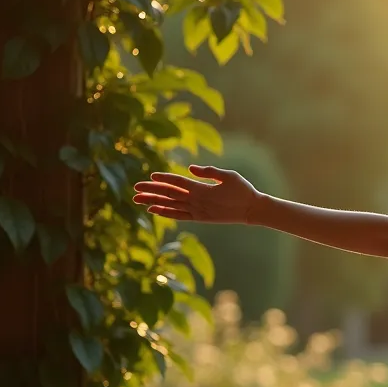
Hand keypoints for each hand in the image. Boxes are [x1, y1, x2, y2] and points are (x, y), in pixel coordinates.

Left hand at [132, 165, 265, 224]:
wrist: (252, 210)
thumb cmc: (243, 190)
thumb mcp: (230, 176)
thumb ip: (209, 171)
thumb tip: (190, 168)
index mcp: (203, 190)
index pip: (178, 183)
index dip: (164, 178)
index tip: (151, 175)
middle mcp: (197, 202)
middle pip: (170, 194)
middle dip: (151, 190)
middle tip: (135, 187)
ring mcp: (197, 211)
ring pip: (170, 205)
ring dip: (153, 202)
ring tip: (138, 199)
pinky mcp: (200, 218)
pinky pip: (178, 216)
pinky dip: (165, 213)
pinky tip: (154, 210)